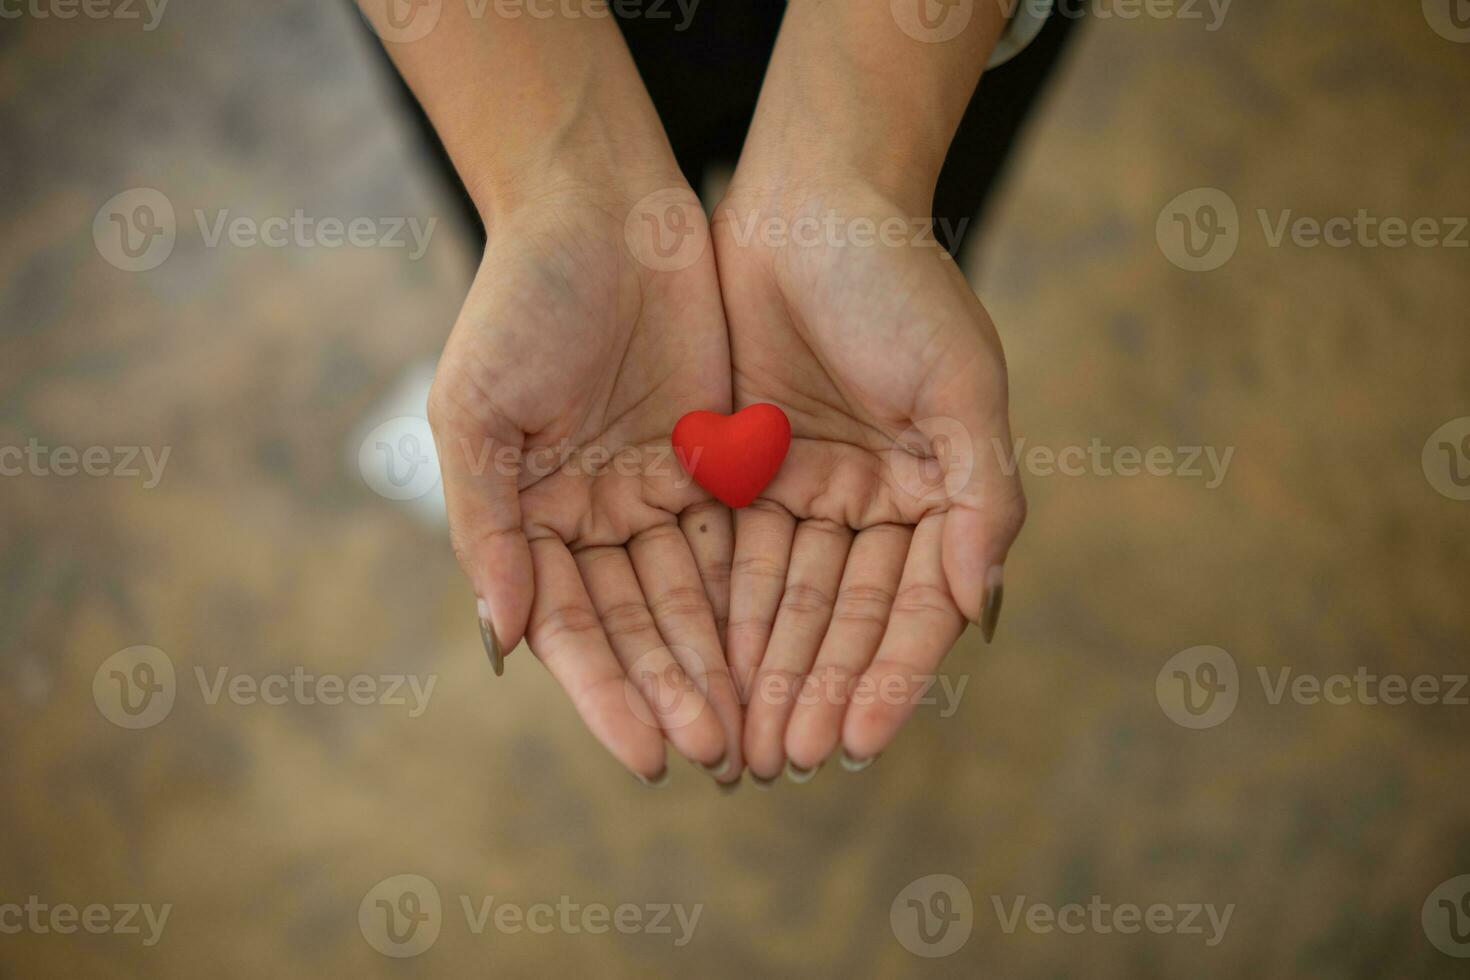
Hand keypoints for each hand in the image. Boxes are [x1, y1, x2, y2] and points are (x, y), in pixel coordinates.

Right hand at [429, 174, 741, 784]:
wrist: (601, 206)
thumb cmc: (521, 302)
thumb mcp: (478, 412)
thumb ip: (489, 526)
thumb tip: (505, 638)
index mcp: (528, 517)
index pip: (571, 627)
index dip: (607, 693)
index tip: (646, 753)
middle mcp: (591, 517)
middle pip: (637, 625)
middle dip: (674, 690)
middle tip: (717, 757)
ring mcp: (654, 490)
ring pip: (692, 597)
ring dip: (718, 662)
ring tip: (756, 728)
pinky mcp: (714, 458)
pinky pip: (737, 541)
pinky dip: (754, 598)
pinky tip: (780, 652)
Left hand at [712, 177, 1025, 779]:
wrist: (811, 201)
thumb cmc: (900, 283)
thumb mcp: (962, 383)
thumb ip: (982, 497)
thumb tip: (979, 607)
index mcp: (937, 492)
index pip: (913, 606)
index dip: (887, 677)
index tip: (852, 742)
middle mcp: (874, 503)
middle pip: (841, 617)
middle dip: (812, 690)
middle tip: (779, 763)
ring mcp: (806, 489)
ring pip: (782, 599)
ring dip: (763, 670)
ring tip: (738, 743)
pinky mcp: (741, 468)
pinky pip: (728, 554)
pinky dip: (720, 612)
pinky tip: (705, 669)